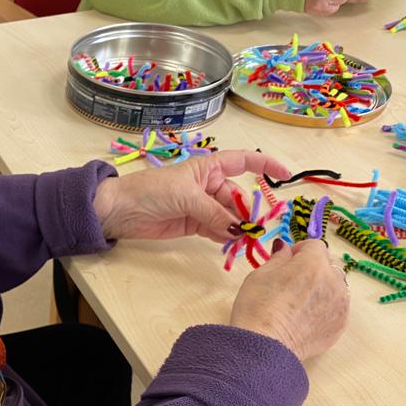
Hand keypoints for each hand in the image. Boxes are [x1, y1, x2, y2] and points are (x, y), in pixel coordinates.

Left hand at [93, 150, 291, 241]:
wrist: (119, 210)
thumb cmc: (150, 191)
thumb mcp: (185, 196)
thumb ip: (214, 212)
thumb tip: (238, 228)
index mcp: (207, 168)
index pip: (242, 162)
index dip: (264, 165)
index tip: (285, 175)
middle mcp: (207, 186)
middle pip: (237, 197)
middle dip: (249, 211)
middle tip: (257, 227)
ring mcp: (201, 206)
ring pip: (229, 216)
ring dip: (238, 227)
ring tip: (247, 239)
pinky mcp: (193, 224)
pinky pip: (217, 230)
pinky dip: (225, 237)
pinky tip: (232, 243)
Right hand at [230, 240, 349, 360]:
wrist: (264, 346)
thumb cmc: (257, 308)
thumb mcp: (259, 275)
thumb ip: (278, 258)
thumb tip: (285, 248)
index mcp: (312, 264)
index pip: (314, 245)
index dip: (299, 250)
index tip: (287, 261)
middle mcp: (333, 281)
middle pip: (329, 264)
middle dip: (314, 268)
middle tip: (292, 282)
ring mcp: (340, 304)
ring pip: (336, 286)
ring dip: (322, 287)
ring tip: (299, 302)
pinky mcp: (340, 325)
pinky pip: (337, 308)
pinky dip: (325, 308)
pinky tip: (305, 318)